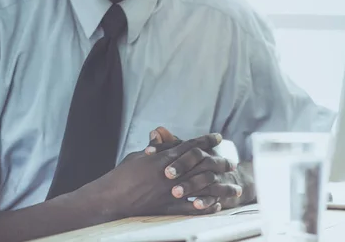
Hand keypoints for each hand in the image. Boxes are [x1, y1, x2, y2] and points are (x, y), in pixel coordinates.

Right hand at [90, 133, 229, 217]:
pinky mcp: (167, 206)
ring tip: (234, 189)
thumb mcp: (138, 156)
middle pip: (202, 164)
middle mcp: (171, 172)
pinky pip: (191, 207)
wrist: (111, 197)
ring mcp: (170, 190)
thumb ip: (153, 148)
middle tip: (232, 162)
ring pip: (202, 187)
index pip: (190, 145)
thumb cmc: (121, 175)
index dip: (206, 141)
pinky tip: (217, 206)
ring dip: (220, 187)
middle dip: (219, 162)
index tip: (218, 137)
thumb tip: (159, 138)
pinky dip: (205, 206)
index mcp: (164, 157)